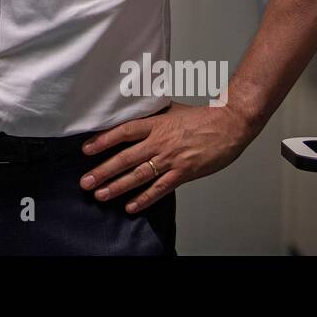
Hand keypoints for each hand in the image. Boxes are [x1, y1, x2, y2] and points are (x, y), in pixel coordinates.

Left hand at [78, 102, 254, 212]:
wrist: (230, 124)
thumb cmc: (203, 118)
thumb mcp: (172, 110)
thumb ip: (152, 115)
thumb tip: (133, 114)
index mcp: (156, 124)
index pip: (123, 132)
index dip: (103, 140)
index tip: (85, 149)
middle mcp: (159, 142)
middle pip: (126, 157)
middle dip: (103, 170)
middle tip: (85, 181)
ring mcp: (171, 159)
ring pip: (139, 175)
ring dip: (118, 186)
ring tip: (101, 195)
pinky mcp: (183, 173)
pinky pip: (160, 188)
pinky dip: (144, 198)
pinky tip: (131, 206)